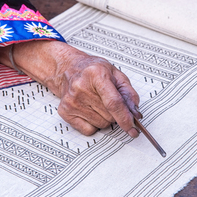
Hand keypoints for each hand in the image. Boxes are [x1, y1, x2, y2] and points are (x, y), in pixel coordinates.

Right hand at [0, 40, 141, 136]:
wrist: (60, 66)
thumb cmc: (90, 67)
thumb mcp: (112, 70)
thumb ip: (127, 89)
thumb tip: (136, 109)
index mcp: (96, 75)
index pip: (115, 103)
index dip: (128, 119)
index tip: (135, 130)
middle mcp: (82, 88)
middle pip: (110, 116)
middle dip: (116, 113)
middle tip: (108, 100)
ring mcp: (70, 102)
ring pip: (100, 124)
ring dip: (104, 116)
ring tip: (96, 100)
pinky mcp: (63, 112)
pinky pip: (88, 129)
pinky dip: (92, 123)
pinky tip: (87, 107)